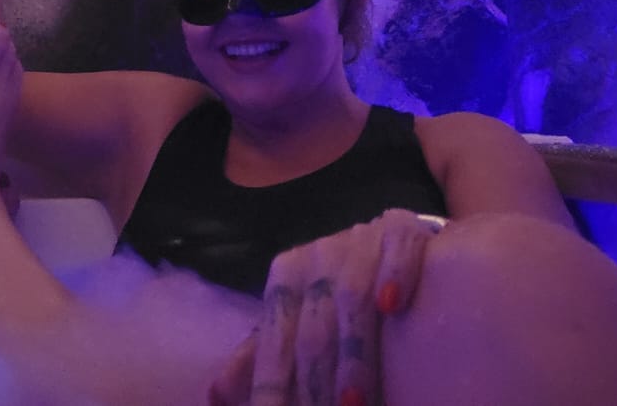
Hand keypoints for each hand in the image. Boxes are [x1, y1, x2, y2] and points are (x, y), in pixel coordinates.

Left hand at [210, 210, 440, 405]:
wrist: (391, 242)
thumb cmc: (341, 291)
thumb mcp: (299, 320)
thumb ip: (261, 356)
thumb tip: (214, 395)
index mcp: (285, 279)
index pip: (275, 342)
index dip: (271, 388)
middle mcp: (317, 256)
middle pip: (312, 330)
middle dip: (314, 385)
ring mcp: (360, 241)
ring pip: (351, 297)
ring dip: (354, 354)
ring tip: (354, 403)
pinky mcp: (402, 228)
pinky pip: (398, 248)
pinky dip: (394, 274)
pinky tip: (392, 305)